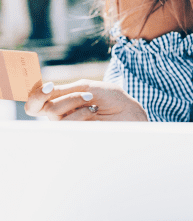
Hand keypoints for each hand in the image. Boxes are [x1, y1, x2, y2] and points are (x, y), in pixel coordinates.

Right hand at [25, 80, 148, 120]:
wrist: (128, 112)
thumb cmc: (110, 98)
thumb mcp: (87, 87)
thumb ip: (66, 90)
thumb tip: (47, 90)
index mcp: (62, 100)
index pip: (37, 101)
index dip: (36, 95)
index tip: (48, 87)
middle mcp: (61, 113)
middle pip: (42, 106)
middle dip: (59, 96)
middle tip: (73, 92)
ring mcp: (67, 124)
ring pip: (54, 112)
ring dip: (74, 101)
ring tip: (92, 100)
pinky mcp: (74, 133)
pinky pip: (66, 122)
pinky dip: (81, 112)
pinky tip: (93, 110)